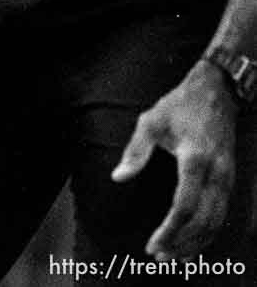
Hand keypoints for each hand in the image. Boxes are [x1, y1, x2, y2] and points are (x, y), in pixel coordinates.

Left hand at [112, 60, 237, 260]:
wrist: (216, 92)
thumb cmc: (180, 105)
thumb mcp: (151, 120)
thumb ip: (135, 151)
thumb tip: (118, 177)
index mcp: (194, 159)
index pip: (184, 206)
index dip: (168, 230)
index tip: (152, 245)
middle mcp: (216, 173)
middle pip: (202, 222)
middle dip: (181, 244)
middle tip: (160, 257)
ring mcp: (226, 178)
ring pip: (216, 223)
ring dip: (196, 244)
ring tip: (174, 257)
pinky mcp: (230, 179)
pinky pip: (222, 215)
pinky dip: (209, 233)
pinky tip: (194, 243)